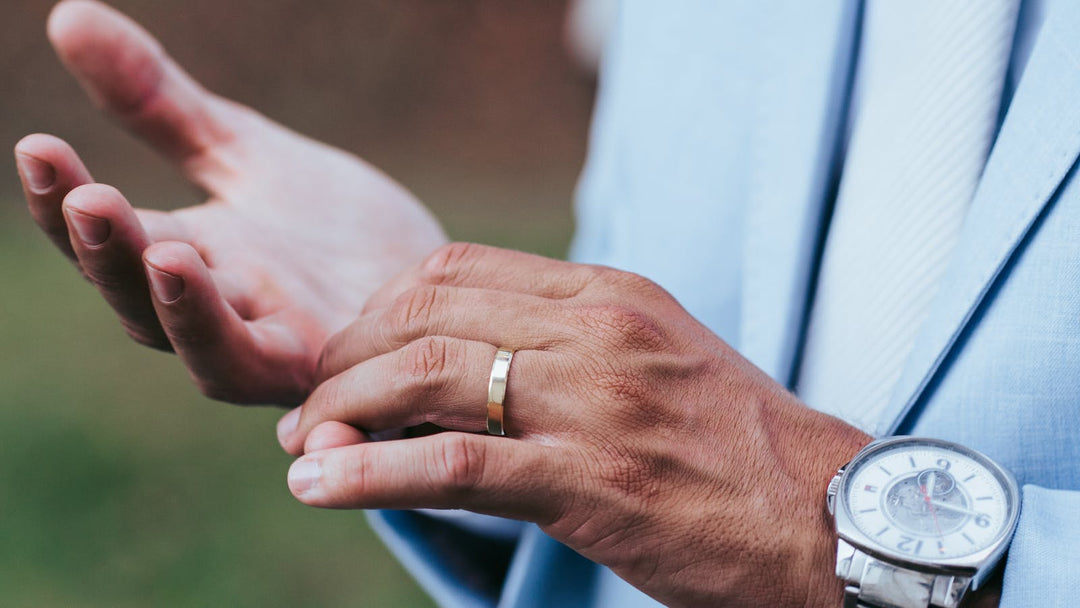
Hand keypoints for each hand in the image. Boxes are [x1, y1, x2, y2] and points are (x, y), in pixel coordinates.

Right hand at [14, 0, 446, 403]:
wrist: (427, 280)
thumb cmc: (332, 229)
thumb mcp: (247, 154)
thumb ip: (162, 106)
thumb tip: (67, 16)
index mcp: (192, 262)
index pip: (109, 242)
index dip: (64, 205)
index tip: (39, 148)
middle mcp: (229, 319)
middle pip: (148, 309)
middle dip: (115, 259)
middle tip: (93, 201)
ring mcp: (291, 357)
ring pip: (223, 359)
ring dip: (191, 316)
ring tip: (171, 256)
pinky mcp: (357, 382)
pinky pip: (330, 410)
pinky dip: (319, 421)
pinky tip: (315, 421)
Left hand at [276, 243, 871, 606]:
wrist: (830, 513)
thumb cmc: (737, 445)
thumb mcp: (655, 363)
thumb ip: (568, 348)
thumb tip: (465, 370)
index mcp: (610, 294)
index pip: (458, 269)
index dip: (381, 308)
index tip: (353, 352)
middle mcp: (596, 330)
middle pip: (426, 312)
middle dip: (348, 355)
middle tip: (313, 403)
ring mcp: (593, 402)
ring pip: (428, 376)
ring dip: (345, 409)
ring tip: (306, 446)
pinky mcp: (590, 481)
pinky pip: (455, 466)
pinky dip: (372, 473)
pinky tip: (323, 485)